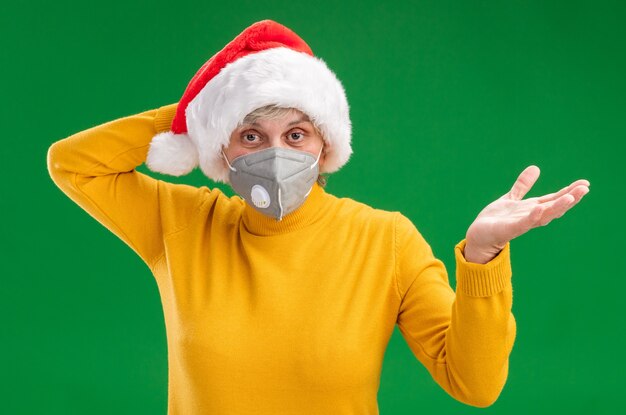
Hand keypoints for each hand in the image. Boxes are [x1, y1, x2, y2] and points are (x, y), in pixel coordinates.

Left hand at [464, 165, 589, 263]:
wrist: (479, 235)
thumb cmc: (497, 219)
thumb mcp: (512, 198)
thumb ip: (523, 185)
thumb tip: (535, 168)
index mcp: (533, 208)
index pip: (554, 199)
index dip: (569, 192)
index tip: (584, 184)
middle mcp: (531, 216)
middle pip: (554, 207)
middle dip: (570, 198)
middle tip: (585, 189)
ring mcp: (522, 223)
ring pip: (543, 216)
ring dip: (557, 207)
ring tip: (570, 198)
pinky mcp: (509, 229)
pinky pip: (523, 223)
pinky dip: (531, 217)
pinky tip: (539, 208)